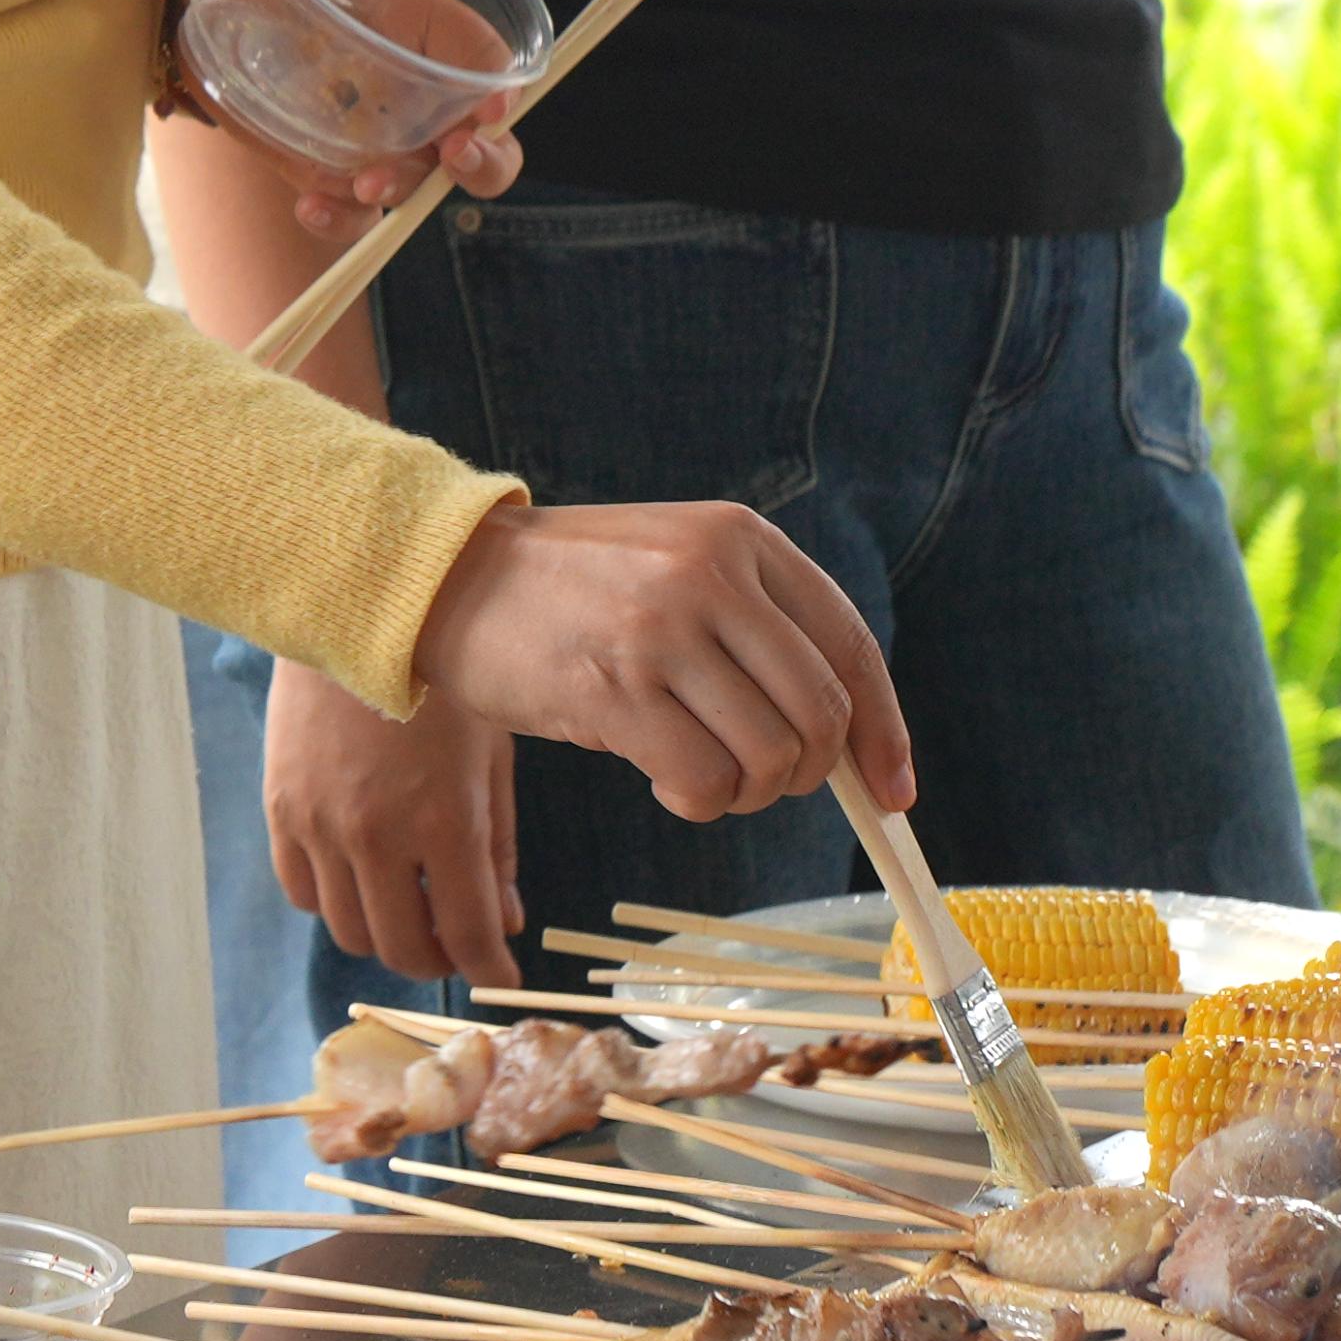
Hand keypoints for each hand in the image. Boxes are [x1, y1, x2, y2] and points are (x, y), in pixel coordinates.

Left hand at [154, 0, 529, 239]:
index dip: (499, 82)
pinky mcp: (341, 172)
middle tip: (456, 155)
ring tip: (369, 183)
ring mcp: (385, 139)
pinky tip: (311, 207)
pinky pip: (356, 211)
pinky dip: (341, 217)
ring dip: (409, 189)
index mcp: (418, 21)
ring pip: (427, 183)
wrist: (248, 18)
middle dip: (485, 157)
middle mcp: (416, 87)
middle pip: (484, 136)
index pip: (482, 52)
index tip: (491, 107)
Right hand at [271, 653, 522, 982]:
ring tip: (410, 910)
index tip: (503, 977)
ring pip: (350, 932)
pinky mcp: (282, 809)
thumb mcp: (493, 754)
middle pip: (404, 948)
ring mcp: (321, 825)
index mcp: (444, 820)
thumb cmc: (445, 678)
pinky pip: (302, 892)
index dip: (491, 969)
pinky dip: (335, 901)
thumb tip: (507, 921)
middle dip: (440, 959)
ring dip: (386, 936)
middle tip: (458, 941)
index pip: (467, 934)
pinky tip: (362, 877)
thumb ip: (499, 845)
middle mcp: (377, 835)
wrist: (358, 611)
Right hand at [412, 499, 909, 823]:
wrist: (447, 576)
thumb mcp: (676, 564)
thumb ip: (756, 627)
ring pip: (770, 757)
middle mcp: (712, 575)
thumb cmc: (570, 588)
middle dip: (808, 773)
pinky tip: (661, 779)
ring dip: (746, 793)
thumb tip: (847, 739)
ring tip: (701, 774)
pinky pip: (703, 782)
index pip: (850, 646)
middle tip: (762, 782)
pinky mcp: (615, 687)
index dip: (883, 730)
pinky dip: (696, 802)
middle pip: (821, 712)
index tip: (892, 792)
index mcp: (740, 538)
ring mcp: (663, 629)